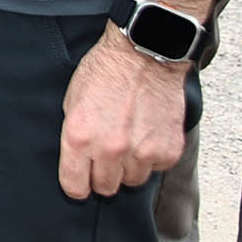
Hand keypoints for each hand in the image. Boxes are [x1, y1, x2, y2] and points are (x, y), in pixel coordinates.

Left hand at [59, 26, 189, 198]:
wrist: (144, 54)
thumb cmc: (104, 72)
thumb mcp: (72, 101)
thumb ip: (75, 136)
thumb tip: (78, 162)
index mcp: (80, 138)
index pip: (75, 186)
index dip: (76, 186)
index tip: (79, 182)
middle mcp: (111, 149)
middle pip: (106, 187)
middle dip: (103, 175)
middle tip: (105, 156)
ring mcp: (142, 152)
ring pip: (133, 180)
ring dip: (129, 166)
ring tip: (128, 140)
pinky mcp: (168, 151)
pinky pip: (156, 168)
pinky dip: (152, 157)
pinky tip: (146, 134)